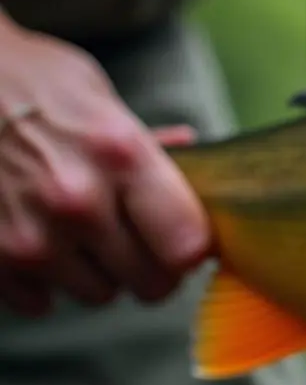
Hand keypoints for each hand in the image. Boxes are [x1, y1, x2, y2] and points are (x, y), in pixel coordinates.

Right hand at [0, 19, 210, 315]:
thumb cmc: (31, 83)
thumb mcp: (103, 99)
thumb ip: (152, 150)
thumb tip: (196, 162)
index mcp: (120, 155)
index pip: (186, 246)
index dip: (191, 250)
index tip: (183, 241)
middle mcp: (77, 201)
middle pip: (150, 283)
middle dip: (151, 269)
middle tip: (138, 244)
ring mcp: (30, 235)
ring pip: (99, 295)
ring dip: (97, 273)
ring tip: (79, 231)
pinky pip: (42, 301)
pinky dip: (44, 281)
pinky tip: (38, 238)